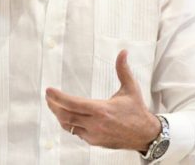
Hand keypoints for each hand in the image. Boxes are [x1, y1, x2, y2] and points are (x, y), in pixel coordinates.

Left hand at [45, 49, 160, 150]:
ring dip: (59, 115)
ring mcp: (94, 135)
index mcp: (102, 109)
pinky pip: (76, 132)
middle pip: (66, 116)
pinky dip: (69, 124)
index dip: (58, 97)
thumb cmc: (137, 111)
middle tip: (48, 97)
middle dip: (54, 105)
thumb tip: (123, 52)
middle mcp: (96, 124)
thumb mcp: (131, 88)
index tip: (48, 90)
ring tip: (54, 106)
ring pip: (68, 126)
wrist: (145, 135)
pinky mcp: (95, 141)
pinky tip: (67, 116)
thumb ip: (123, 70)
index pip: (73, 103)